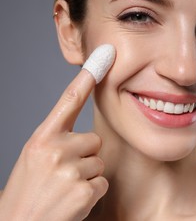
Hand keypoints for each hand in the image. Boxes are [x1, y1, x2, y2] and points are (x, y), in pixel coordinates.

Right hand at [0, 44, 114, 220]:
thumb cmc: (29, 188)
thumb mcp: (35, 156)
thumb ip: (57, 138)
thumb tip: (85, 132)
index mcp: (41, 138)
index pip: (68, 101)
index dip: (87, 78)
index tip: (104, 56)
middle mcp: (55, 150)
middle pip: (94, 140)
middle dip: (84, 156)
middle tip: (62, 173)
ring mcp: (70, 171)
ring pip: (99, 162)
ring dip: (87, 176)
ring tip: (64, 188)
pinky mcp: (84, 191)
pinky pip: (102, 182)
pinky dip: (92, 193)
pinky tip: (72, 200)